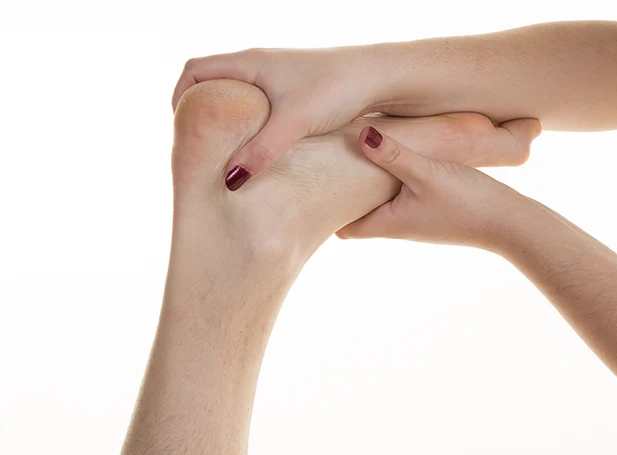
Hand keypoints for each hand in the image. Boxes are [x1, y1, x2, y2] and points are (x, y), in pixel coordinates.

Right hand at [173, 47, 390, 190]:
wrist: (382, 78)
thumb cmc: (338, 89)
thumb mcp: (295, 123)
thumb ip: (261, 152)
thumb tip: (229, 182)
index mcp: (250, 62)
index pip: (193, 69)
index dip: (179, 98)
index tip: (181, 130)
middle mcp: (260, 64)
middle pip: (212, 84)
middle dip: (201, 114)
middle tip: (198, 147)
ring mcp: (278, 78)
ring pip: (237, 97)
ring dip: (227, 121)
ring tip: (225, 153)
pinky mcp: (296, 92)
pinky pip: (259, 106)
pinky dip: (250, 125)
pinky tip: (260, 150)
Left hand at [336, 126, 529, 250]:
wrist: (509, 223)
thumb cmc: (467, 202)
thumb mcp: (427, 172)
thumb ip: (394, 154)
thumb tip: (359, 134)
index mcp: (387, 223)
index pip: (340, 225)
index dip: (322, 207)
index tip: (310, 182)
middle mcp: (396, 226)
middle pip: (355, 212)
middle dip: (339, 193)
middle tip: (323, 163)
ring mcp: (414, 220)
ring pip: (377, 202)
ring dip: (365, 184)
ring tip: (353, 154)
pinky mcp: (431, 211)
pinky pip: (398, 197)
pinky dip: (388, 181)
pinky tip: (393, 158)